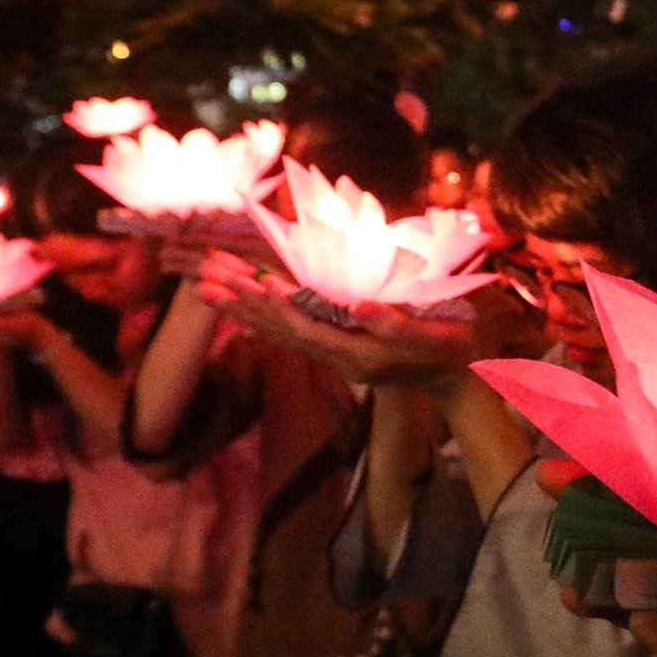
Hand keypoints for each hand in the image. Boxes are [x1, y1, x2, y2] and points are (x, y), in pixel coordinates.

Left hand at [198, 247, 508, 386]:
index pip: (308, 328)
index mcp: (358, 354)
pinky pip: (289, 333)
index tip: (252, 281)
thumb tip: (359, 305)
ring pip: (278, 331)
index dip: (280, 306)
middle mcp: (337, 358)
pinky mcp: (334, 348)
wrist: (452, 376)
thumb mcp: (433, 337)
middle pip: (280, 329)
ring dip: (241, 309)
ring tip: (205, 289)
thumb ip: (397, 324)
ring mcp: (334, 355)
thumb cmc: (449, 351)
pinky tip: (238, 313)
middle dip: (243, 303)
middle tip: (204, 280)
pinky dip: (260, 319)